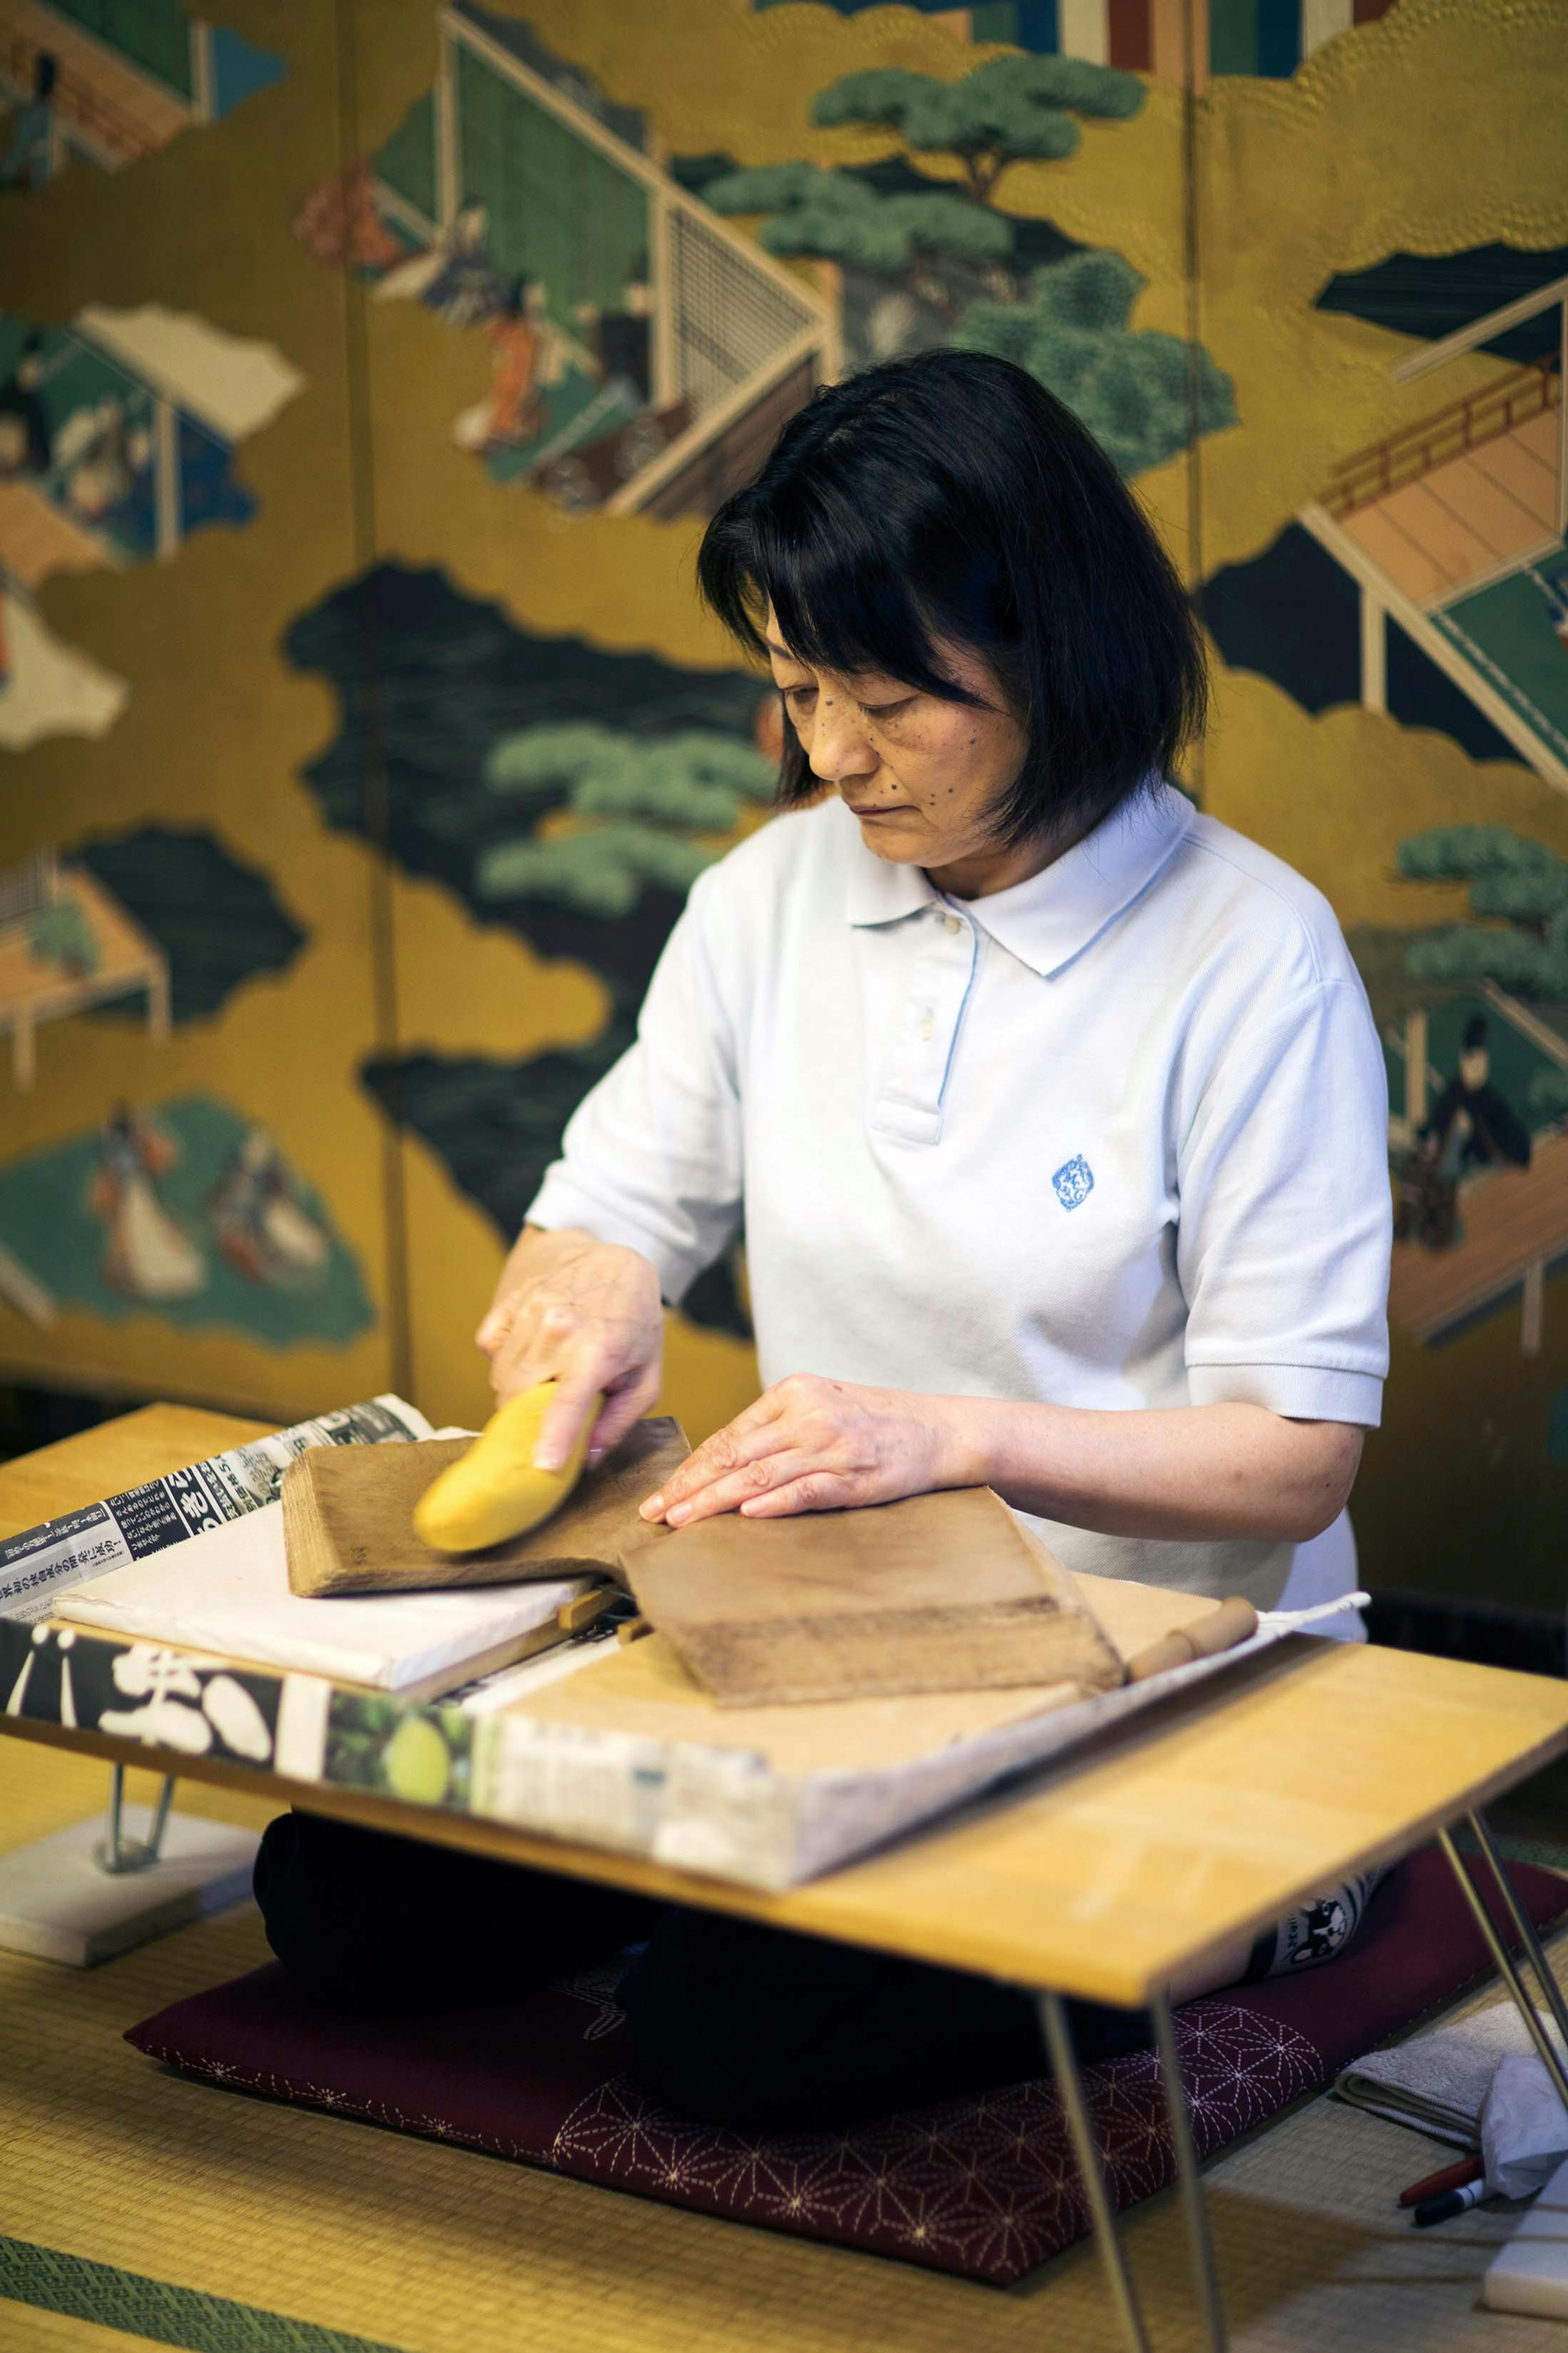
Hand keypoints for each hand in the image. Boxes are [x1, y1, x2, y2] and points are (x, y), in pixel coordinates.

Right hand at [476, 1230, 663, 1470]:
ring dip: (515, 1390)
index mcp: (598, 1351)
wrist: (616, 1261)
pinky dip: (502, 1359)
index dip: (552, 1437)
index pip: (567, 1402)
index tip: (540, 1465)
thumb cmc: (635, 1325)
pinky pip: (489, 1346)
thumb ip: (617, 1423)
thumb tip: (584, 1460)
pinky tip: (530, 1353)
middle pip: (518, 1396)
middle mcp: (559, 1329)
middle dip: (526, 1417)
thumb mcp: (646, 1378)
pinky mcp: (512, 1301)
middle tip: (548, 1415)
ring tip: (546, 1379)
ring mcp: (531, 1310)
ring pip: (500, 1375)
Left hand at [638, 1374, 983, 1526]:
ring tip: (682, 1522)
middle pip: (735, 1454)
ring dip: (715, 1501)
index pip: (729, 1435)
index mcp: (793, 1392)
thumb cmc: (876, 1422)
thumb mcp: (823, 1407)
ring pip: (760, 1475)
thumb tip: (725, 1464)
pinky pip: (806, 1490)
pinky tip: (745, 1515)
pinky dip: (774, 1503)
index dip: (691, 1467)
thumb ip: (778, 1429)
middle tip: (655, 1513)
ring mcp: (833, 1445)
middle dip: (689, 1487)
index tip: (662, 1493)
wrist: (941, 1430)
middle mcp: (809, 1414)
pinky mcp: (856, 1475)